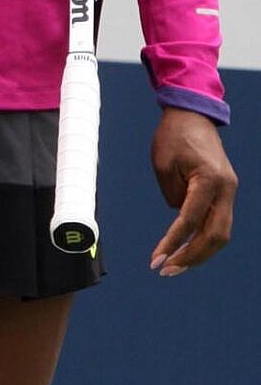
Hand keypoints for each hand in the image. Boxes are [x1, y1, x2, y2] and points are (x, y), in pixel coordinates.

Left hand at [149, 108, 236, 275]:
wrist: (194, 114)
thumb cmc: (174, 136)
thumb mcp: (163, 165)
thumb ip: (172, 196)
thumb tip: (180, 220)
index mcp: (209, 180)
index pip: (189, 221)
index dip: (172, 243)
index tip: (156, 260)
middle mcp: (226, 188)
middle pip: (215, 235)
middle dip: (191, 257)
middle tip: (166, 270)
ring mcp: (229, 190)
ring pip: (221, 233)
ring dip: (199, 252)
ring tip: (174, 265)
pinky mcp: (225, 191)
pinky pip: (218, 222)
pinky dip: (203, 238)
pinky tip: (185, 249)